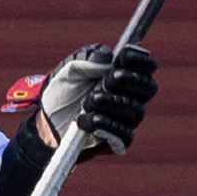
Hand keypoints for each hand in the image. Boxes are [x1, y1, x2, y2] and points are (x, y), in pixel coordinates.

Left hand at [39, 43, 157, 158]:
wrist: (48, 118)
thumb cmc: (66, 90)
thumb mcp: (72, 68)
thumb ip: (89, 59)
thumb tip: (108, 59)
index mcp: (126, 75)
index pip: (147, 66)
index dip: (140, 59)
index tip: (123, 55)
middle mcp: (132, 97)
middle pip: (148, 88)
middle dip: (130, 81)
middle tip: (107, 79)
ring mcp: (126, 119)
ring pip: (134, 110)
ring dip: (111, 103)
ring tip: (88, 101)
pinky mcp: (117, 140)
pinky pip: (125, 135)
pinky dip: (109, 126)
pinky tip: (93, 119)